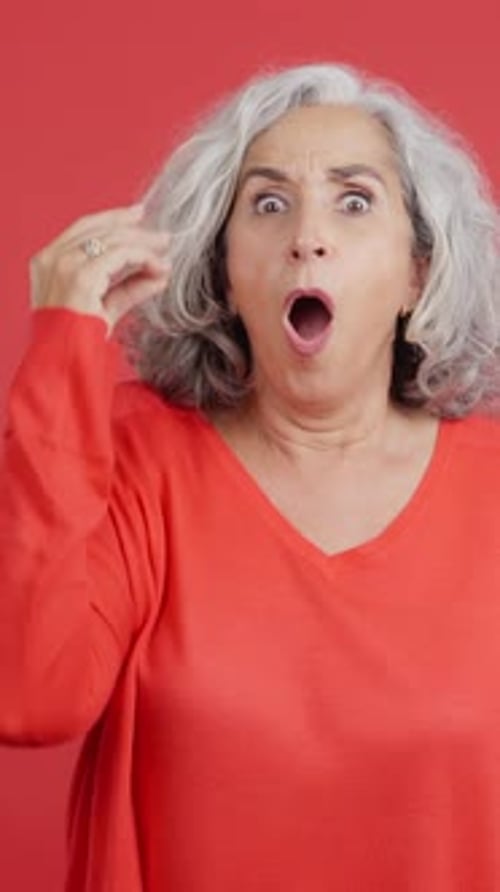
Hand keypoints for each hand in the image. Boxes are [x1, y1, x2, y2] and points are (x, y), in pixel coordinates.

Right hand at [30, 205, 171, 335]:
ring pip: (114, 239)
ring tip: (166, 253)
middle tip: (163, 236)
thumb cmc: (79, 341)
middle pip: (100, 229)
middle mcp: (52, 259)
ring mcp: (64, 265)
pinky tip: (159, 268)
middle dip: (135, 229)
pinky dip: (145, 258)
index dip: (113, 218)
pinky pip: (122, 255)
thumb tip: (159, 276)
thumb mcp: (106, 307)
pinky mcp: (82, 276)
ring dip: (144, 245)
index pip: (84, 228)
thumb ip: (129, 288)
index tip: (138, 215)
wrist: (67, 362)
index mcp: (47, 262)